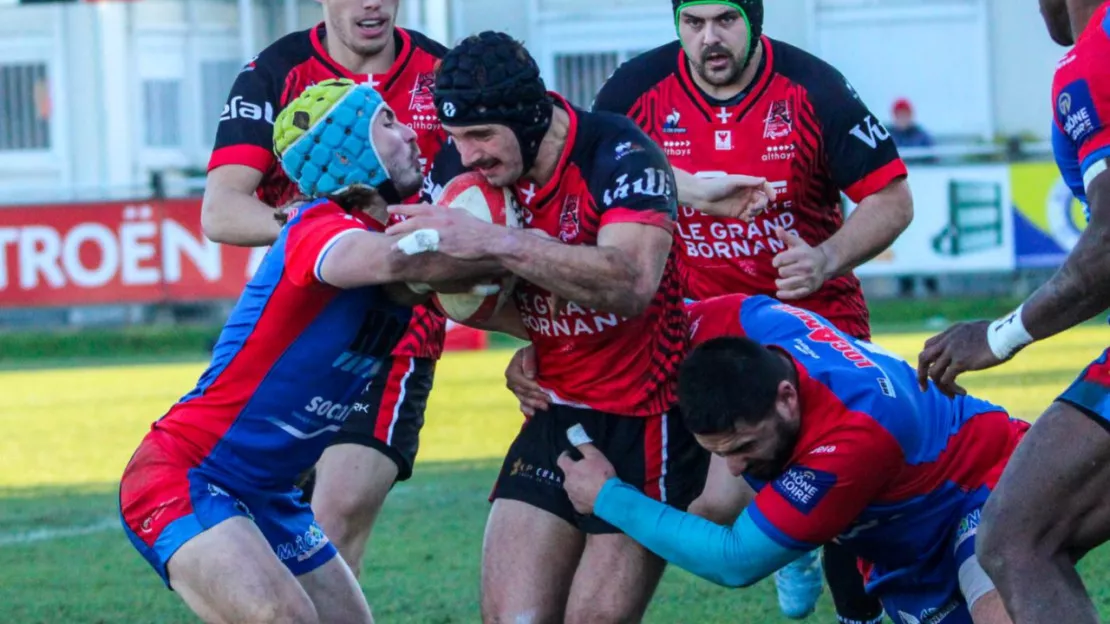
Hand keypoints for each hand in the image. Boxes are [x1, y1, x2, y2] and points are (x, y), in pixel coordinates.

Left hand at [387, 204, 505, 259]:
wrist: (490, 240)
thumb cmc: (480, 232)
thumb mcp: (464, 218)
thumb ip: (451, 215)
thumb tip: (444, 213)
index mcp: (448, 211)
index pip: (425, 207)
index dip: (411, 207)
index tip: (400, 207)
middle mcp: (442, 216)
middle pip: (417, 213)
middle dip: (401, 211)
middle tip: (389, 211)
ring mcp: (441, 228)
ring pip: (416, 226)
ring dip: (401, 228)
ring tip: (389, 232)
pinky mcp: (442, 241)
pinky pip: (420, 241)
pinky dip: (408, 244)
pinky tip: (399, 248)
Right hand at [505, 345, 549, 416]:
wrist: (539, 358)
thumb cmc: (536, 352)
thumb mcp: (532, 350)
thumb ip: (529, 360)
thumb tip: (529, 375)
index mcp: (512, 369)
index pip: (517, 379)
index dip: (529, 385)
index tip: (542, 388)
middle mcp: (511, 381)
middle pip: (521, 391)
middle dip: (535, 396)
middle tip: (549, 399)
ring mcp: (516, 391)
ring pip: (523, 399)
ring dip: (534, 403)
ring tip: (546, 406)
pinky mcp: (522, 397)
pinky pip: (522, 405)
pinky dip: (527, 410)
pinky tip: (533, 413)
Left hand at [557, 437, 616, 515]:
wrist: (609, 498)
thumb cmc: (602, 474)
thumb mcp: (595, 455)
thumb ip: (583, 445)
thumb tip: (573, 434)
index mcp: (569, 470)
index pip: (561, 459)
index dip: (565, 456)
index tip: (570, 454)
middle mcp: (567, 483)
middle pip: (567, 475)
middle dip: (574, 472)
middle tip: (586, 471)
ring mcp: (571, 496)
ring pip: (572, 487)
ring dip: (577, 484)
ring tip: (589, 484)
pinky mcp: (577, 507)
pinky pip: (577, 499)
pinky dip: (582, 496)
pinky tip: (591, 495)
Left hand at [698, 175, 775, 221]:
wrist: (701, 197)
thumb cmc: (716, 185)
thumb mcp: (733, 181)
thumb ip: (749, 182)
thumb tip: (764, 180)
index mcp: (747, 184)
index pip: (764, 187)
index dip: (770, 192)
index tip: (773, 198)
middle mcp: (746, 194)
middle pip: (762, 200)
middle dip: (761, 204)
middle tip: (753, 208)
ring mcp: (742, 204)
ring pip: (756, 210)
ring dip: (756, 212)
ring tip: (748, 213)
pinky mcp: (736, 214)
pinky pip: (748, 218)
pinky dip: (750, 220)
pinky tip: (747, 220)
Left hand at [771, 227, 829, 299]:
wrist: (824, 264)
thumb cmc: (806, 253)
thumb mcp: (797, 243)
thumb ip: (786, 237)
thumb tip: (777, 228)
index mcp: (802, 255)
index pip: (779, 260)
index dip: (776, 262)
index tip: (778, 262)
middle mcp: (806, 267)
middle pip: (782, 272)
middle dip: (781, 271)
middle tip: (786, 270)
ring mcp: (808, 279)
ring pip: (785, 284)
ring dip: (780, 283)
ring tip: (781, 281)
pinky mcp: (809, 289)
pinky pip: (794, 295)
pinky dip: (784, 295)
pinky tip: (779, 293)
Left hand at [916, 320, 1003, 396]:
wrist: (1006, 333)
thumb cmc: (1000, 332)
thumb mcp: (977, 331)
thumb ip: (967, 338)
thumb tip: (970, 348)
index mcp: (950, 333)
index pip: (928, 345)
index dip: (928, 360)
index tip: (932, 371)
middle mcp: (947, 341)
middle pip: (923, 358)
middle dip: (920, 375)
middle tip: (924, 389)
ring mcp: (952, 351)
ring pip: (933, 373)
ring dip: (941, 387)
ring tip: (952, 395)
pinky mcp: (960, 362)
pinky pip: (946, 380)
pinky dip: (951, 389)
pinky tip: (963, 393)